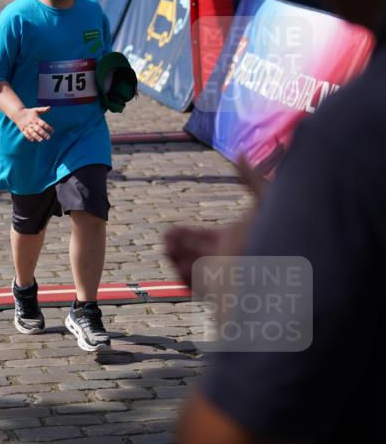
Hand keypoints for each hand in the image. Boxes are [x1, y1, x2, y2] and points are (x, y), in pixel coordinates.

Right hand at [14, 106, 52, 141]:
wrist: (18, 113)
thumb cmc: (29, 112)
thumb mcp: (36, 109)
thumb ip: (43, 109)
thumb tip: (49, 107)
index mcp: (36, 119)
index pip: (43, 124)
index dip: (48, 128)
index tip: (52, 131)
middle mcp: (31, 123)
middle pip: (38, 129)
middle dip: (44, 134)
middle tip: (49, 138)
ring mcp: (27, 127)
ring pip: (32, 132)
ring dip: (37, 136)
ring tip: (41, 140)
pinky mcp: (23, 129)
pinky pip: (25, 134)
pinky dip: (28, 137)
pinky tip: (33, 140)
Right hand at [163, 155, 267, 286]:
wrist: (279, 271)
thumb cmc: (273, 235)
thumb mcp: (264, 201)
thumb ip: (251, 179)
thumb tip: (240, 152)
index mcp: (233, 239)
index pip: (204, 237)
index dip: (185, 235)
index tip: (170, 232)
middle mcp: (226, 259)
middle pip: (193, 253)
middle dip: (177, 246)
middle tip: (165, 240)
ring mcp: (222, 276)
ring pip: (192, 270)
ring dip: (176, 261)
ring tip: (166, 250)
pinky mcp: (220, 292)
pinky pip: (196, 287)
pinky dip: (183, 277)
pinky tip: (175, 265)